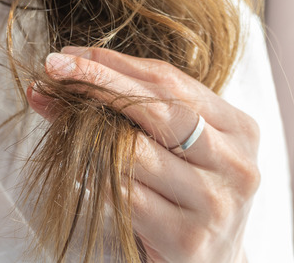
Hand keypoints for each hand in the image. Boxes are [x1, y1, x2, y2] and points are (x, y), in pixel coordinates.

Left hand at [27, 47, 258, 262]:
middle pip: (156, 109)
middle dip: (98, 82)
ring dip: (88, 133)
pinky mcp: (186, 238)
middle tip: (54, 69)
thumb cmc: (187, 193)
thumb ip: (132, 110)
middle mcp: (234, 163)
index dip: (114, 64)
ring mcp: (213, 203)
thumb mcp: (177, 147)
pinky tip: (80, 169)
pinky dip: (95, 177)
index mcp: (239, 129)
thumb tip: (54, 80)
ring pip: (134, 153)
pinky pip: (123, 195)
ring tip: (61, 121)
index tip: (68, 55)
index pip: (169, 82)